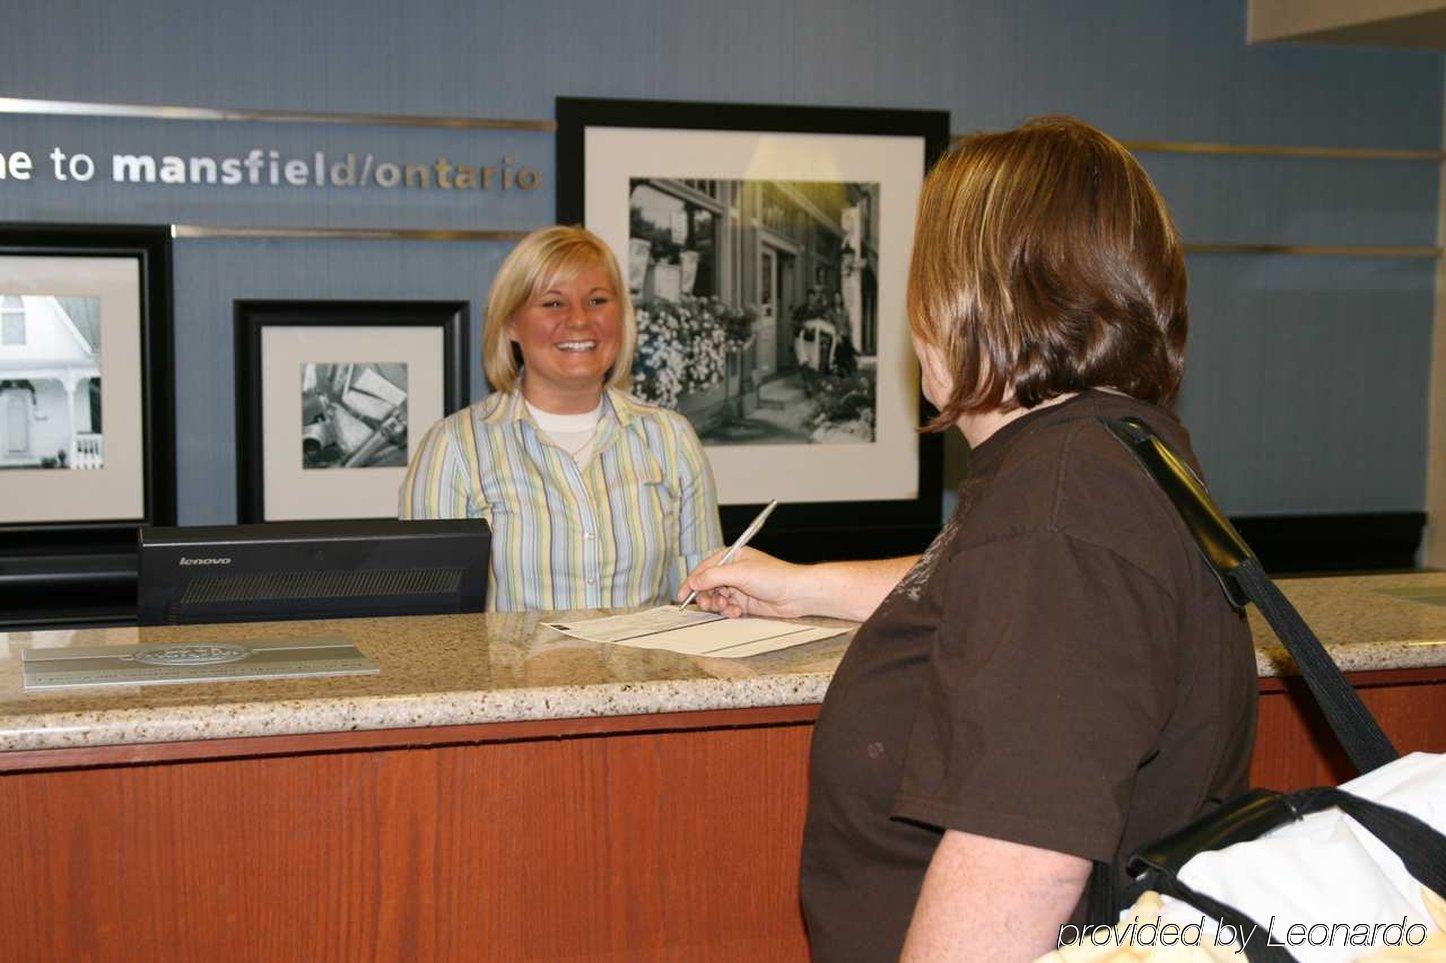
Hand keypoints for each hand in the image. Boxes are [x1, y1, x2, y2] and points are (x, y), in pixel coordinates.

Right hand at [678, 547, 810, 618]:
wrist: (796, 594)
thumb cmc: (774, 576)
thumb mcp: (740, 573)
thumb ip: (713, 577)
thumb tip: (694, 582)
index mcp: (731, 557)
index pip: (704, 568)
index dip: (691, 582)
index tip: (682, 595)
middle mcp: (733, 571)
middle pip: (707, 585)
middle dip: (706, 596)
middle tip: (709, 604)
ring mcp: (739, 587)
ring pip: (717, 598)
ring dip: (719, 605)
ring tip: (728, 607)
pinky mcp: (745, 601)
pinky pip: (728, 608)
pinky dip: (729, 611)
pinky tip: (738, 611)